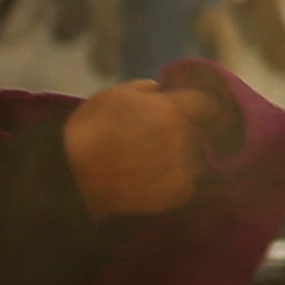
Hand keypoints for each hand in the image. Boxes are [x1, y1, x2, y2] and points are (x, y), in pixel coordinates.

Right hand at [62, 80, 218, 217]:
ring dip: (185, 159)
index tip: (193, 110)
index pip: (209, 104)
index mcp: (172, 111)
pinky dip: (177, 183)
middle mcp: (184, 139)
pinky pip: (188, 185)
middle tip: (166, 138)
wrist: (75, 180)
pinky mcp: (178, 194)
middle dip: (189, 132)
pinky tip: (156, 180)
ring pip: (198, 160)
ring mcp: (183, 168)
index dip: (201, 106)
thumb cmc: (90, 132)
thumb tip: (162, 90)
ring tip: (159, 162)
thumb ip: (144, 90)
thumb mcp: (112, 96)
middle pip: (203, 133)